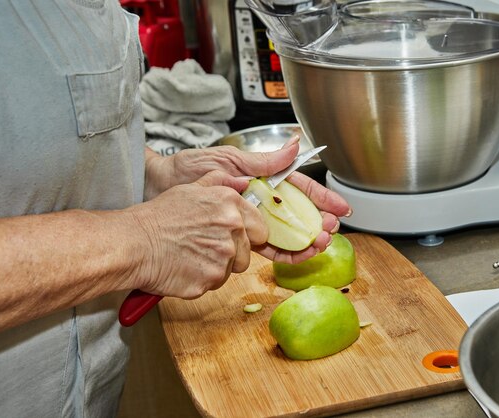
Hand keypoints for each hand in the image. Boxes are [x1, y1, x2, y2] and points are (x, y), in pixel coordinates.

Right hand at [131, 171, 266, 298]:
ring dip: (218, 266)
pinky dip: (202, 279)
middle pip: (248, 252)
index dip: (249, 235)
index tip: (233, 237)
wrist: (134, 243)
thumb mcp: (191, 189)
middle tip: (206, 247)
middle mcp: (232, 229)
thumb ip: (221, 183)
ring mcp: (224, 256)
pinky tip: (185, 267)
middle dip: (234, 252)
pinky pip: (215, 283)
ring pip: (233, 269)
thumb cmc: (160, 216)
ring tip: (193, 255)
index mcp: (231, 205)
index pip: (260, 228)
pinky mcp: (212, 278)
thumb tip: (243, 181)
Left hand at [144, 138, 351, 263]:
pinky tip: (299, 254)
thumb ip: (262, 161)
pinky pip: (268, 246)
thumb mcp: (229, 160)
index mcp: (261, 178)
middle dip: (318, 221)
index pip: (299, 188)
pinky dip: (285, 252)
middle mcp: (260, 200)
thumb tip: (293, 146)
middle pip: (298, 213)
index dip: (322, 198)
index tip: (341, 207)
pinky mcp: (241, 236)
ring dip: (306, 239)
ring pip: (287, 232)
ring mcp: (252, 219)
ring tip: (320, 243)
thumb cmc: (189, 169)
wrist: (158, 188)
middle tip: (331, 229)